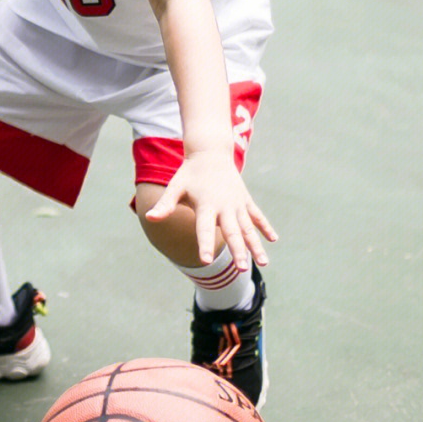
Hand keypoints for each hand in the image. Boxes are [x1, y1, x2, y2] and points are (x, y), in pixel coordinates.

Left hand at [145, 151, 276, 271]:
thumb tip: (149, 218)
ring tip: (264, 263)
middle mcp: (224, 205)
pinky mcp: (245, 200)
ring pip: (248, 228)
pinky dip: (265, 227)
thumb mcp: (175, 187)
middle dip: (238, 250)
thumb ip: (165, 204)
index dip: (204, 244)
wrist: (210, 153)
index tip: (205, 261)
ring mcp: (237, 203)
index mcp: (206, 204)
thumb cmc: (189, 174)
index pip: (204, 228)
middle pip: (231, 231)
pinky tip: (273, 240)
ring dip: (256, 245)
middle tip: (242, 269)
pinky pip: (257, 216)